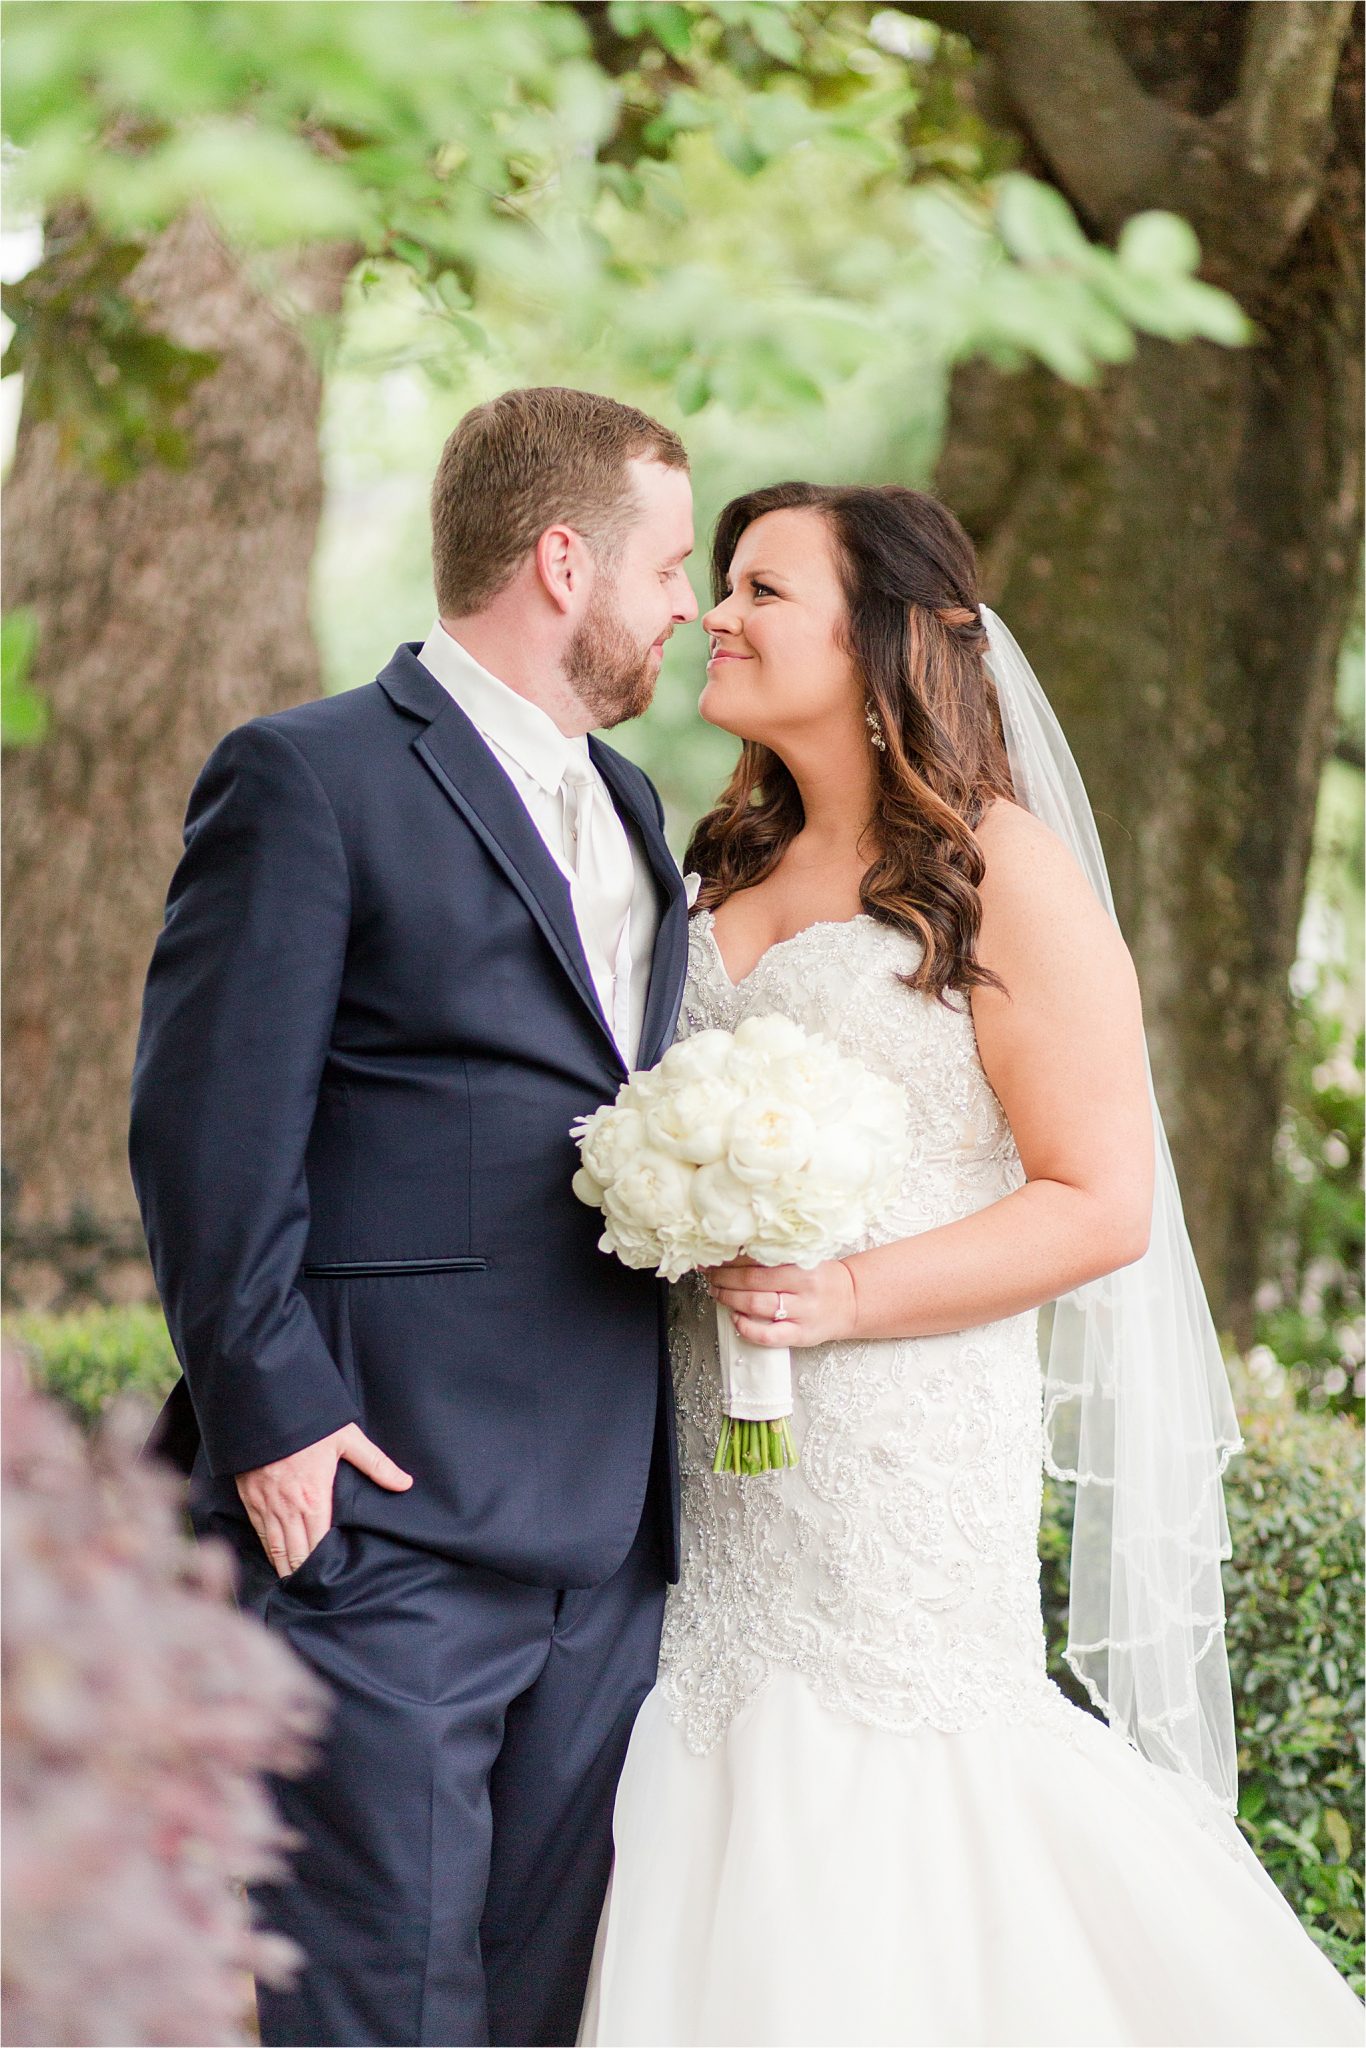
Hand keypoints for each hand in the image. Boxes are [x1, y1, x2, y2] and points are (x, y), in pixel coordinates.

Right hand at [234, 1422, 412, 1576]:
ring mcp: (266, 1505)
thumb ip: (376, 1465)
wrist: (266, 1408)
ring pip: (274, 1549)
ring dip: (284, 1568)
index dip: (322, 1567)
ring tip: (294, 1586)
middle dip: (303, 1574)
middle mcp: (288, 1509)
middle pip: (295, 1554)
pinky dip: (267, 1550)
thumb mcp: (347, 1439)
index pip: (318, 1546)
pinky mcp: (250, 1498)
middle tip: (312, 1593)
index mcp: (314, 1499)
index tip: (328, 1584)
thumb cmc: (310, 1424)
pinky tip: (274, 1559)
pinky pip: (258, 1533)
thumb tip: (405, 1483)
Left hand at [703, 1258, 858, 1348]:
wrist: (853, 1301)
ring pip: (757, 1305)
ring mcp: (802, 1313)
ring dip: (729, 1298)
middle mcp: (803, 1288)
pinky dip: (747, 1328)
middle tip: (710, 1275)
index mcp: (803, 1264)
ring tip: (717, 1292)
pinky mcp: (801, 1335)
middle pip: (753, 1282)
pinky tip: (736, 1319)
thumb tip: (736, 1251)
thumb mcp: (806, 1259)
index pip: (759, 1259)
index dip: (731, 1259)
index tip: (714, 1256)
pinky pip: (768, 1336)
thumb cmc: (823, 1278)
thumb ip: (777, 1257)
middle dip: (725, 1278)